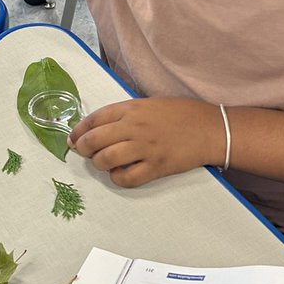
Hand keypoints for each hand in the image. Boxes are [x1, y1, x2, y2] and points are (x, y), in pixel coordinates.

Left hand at [68, 98, 223, 187]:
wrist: (210, 128)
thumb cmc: (181, 114)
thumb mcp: (149, 104)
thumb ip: (124, 114)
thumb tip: (99, 127)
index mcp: (131, 109)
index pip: (93, 119)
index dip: (78, 130)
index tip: (73, 138)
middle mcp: (134, 127)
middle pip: (94, 140)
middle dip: (82, 148)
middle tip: (82, 152)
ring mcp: (145, 148)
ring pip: (105, 159)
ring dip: (98, 164)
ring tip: (104, 163)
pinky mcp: (156, 167)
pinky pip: (126, 178)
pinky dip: (118, 178)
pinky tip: (121, 174)